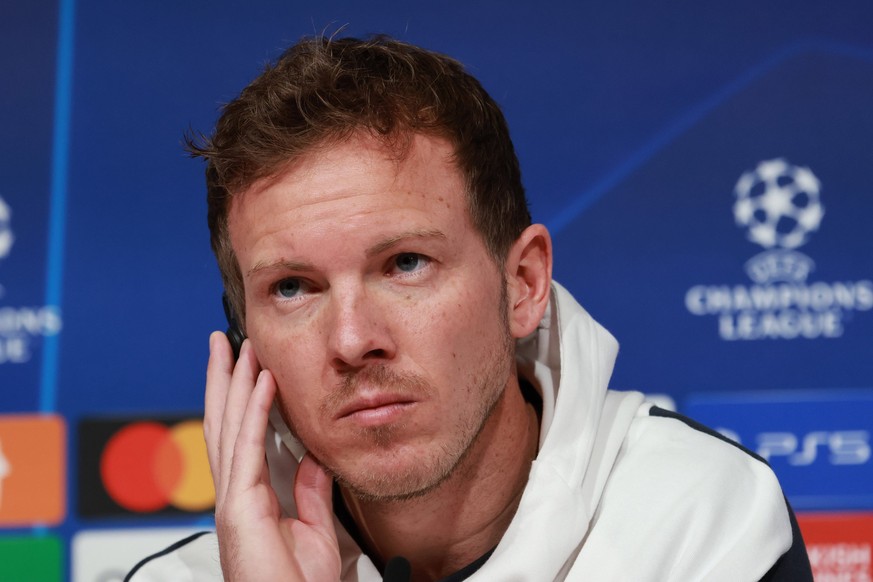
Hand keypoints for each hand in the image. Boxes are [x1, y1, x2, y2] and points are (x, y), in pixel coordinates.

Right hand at [204, 331, 341, 580]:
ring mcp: (232, 500)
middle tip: (223, 342)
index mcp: (249, 498)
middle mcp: (234, 494)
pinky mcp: (239, 508)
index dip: (239, 398)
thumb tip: (312, 458)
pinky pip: (248, 447)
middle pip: (225, 422)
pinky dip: (254, 411)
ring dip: (233, 382)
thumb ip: (309, 492)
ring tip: (238, 346)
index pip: (241, 435)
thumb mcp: (312, 529)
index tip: (247, 367)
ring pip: (229, 426)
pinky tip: (260, 382)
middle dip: (223, 379)